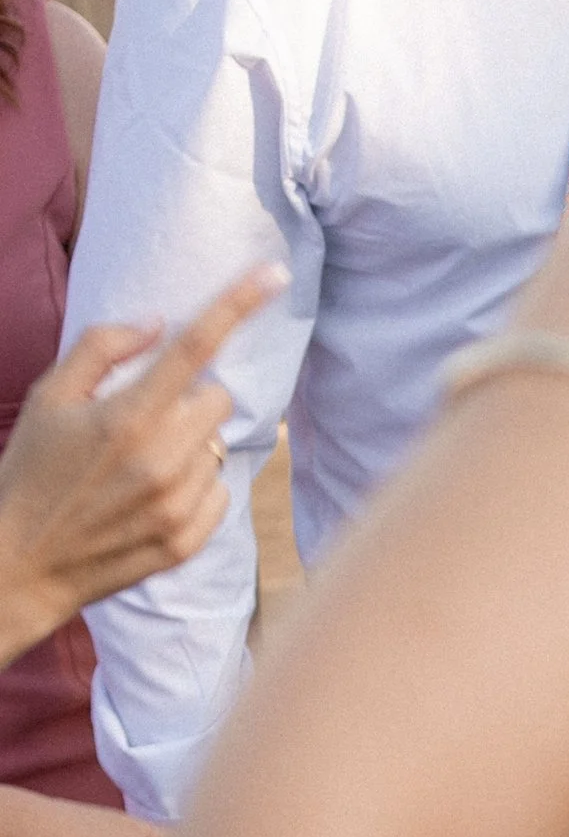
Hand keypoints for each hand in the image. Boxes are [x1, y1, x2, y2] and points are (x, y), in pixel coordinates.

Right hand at [0, 266, 280, 644]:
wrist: (21, 562)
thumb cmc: (31, 471)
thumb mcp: (49, 397)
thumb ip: (103, 350)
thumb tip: (157, 325)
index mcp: (128, 416)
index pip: (197, 348)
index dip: (238, 304)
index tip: (274, 274)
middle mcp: (162, 460)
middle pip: (219, 401)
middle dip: (190, 399)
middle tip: (145, 418)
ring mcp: (178, 506)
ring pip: (217, 448)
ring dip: (188, 447)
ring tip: (137, 466)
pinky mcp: (186, 542)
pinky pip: (218, 494)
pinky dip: (195, 488)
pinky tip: (150, 497)